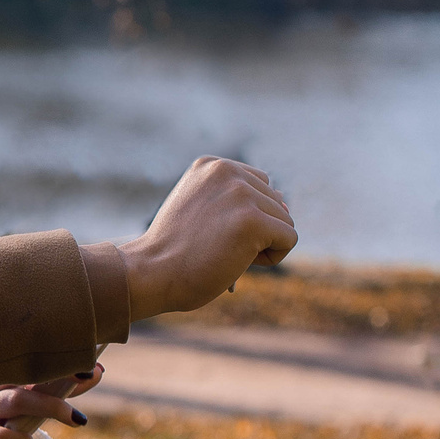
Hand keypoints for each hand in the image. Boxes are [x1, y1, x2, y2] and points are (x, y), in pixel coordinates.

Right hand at [0, 364, 100, 438]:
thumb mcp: (28, 394)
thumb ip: (60, 385)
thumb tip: (97, 372)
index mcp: (5, 371)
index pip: (35, 360)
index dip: (63, 360)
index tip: (90, 362)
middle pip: (29, 372)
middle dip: (61, 378)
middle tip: (88, 376)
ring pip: (16, 400)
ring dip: (49, 406)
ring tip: (76, 419)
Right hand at [120, 157, 297, 319]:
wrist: (149, 273)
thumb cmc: (173, 252)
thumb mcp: (201, 211)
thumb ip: (237, 199)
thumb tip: (287, 202)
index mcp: (211, 165)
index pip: (258, 185)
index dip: (242, 216)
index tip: (208, 231)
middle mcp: (226, 171)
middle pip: (276, 202)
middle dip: (256, 230)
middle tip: (214, 244)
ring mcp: (240, 194)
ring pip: (285, 221)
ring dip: (262, 244)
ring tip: (224, 253)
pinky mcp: (252, 220)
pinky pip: (289, 239)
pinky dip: (272, 257)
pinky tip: (238, 261)